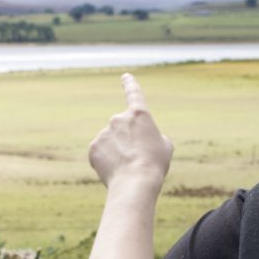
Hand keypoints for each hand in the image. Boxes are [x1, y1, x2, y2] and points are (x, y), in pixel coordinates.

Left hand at [88, 73, 173, 188]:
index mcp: (139, 115)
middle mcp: (118, 119)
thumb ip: (153, 136)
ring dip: (117, 153)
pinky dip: (106, 162)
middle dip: (127, 142)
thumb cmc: (154, 164)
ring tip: (127, 168)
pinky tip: (115, 171)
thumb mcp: (164, 147)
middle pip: (122, 130)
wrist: (135, 183)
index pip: (134, 94)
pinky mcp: (93, 147)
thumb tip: (144, 139)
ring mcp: (104, 132)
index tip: (125, 76)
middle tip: (137, 159)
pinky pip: (100, 153)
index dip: (130, 84)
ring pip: (111, 143)